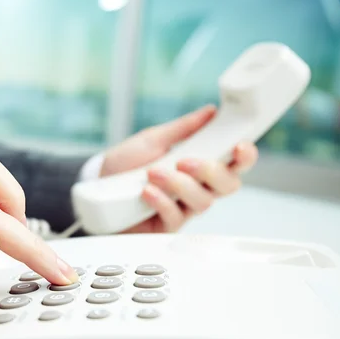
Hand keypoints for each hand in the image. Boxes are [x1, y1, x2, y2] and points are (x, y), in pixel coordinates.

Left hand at [100, 105, 257, 232]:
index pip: (233, 164)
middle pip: (227, 186)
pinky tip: (146, 191)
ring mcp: (182, 208)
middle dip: (212, 172)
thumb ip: (182, 129)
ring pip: (203, 202)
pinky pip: (175, 217)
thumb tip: (210, 112)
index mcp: (198, 165)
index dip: (244, 157)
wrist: (95, 185)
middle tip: (186, 161)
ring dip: (180, 185)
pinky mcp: (165, 226)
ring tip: (154, 173)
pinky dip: (162, 201)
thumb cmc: (125, 164)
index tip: (240, 146)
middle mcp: (195, 188)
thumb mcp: (152, 140)